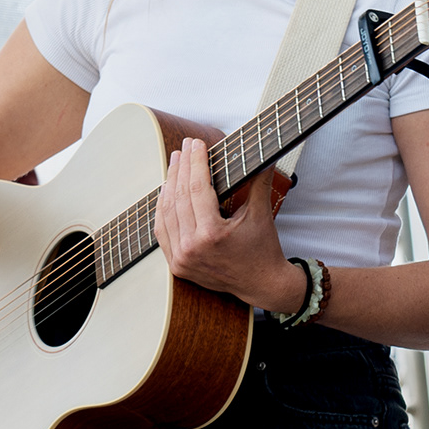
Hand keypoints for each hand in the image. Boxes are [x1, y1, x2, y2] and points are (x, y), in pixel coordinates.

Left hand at [153, 141, 299, 309]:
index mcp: (212, 234)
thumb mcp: (261, 214)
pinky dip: (163, 210)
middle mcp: (191, 248)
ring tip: (175, 164)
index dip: (196, 161)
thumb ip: (259, 181)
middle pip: (179, 197)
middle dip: (181, 168)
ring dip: (169, 185)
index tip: (196, 143)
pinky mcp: (176, 266)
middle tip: (184, 148)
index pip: (197, 188)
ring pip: (166, 213)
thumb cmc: (263, 249)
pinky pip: (163, 231)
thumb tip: (266, 154)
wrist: (261, 285)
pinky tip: (166, 191)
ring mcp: (181, 259)